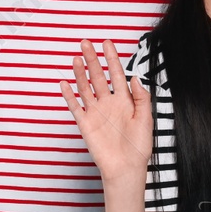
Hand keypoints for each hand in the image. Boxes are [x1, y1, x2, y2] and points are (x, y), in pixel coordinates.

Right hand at [61, 39, 152, 184]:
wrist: (126, 168)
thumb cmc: (139, 146)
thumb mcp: (145, 118)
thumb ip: (141, 97)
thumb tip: (134, 77)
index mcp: (124, 101)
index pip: (117, 74)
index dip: (112, 58)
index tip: (107, 43)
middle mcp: (108, 104)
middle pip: (98, 76)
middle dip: (93, 59)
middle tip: (86, 43)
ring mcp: (96, 113)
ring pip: (85, 88)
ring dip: (80, 73)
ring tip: (76, 58)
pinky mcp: (86, 124)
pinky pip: (75, 107)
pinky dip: (69, 95)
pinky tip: (65, 83)